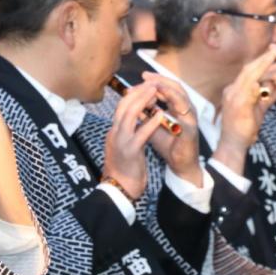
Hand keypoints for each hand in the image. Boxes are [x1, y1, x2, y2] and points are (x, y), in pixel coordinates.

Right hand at [102, 81, 163, 200]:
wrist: (119, 190)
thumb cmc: (124, 170)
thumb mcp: (124, 147)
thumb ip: (128, 133)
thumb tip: (136, 121)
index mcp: (114, 132)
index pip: (121, 107)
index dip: (133, 95)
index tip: (145, 88)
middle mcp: (115, 134)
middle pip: (123, 106)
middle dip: (138, 92)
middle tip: (152, 84)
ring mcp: (121, 142)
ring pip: (130, 115)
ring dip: (144, 101)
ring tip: (156, 92)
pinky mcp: (130, 151)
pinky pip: (141, 133)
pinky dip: (151, 122)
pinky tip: (161, 115)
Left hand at [141, 73, 204, 186]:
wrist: (180, 165)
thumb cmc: (168, 145)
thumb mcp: (153, 125)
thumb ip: (145, 113)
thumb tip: (131, 101)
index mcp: (178, 107)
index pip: (168, 87)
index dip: (156, 80)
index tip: (142, 77)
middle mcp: (187, 109)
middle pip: (176, 86)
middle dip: (160, 80)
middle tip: (145, 76)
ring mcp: (191, 118)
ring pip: (181, 96)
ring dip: (166, 89)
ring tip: (153, 84)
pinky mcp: (191, 129)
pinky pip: (183, 114)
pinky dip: (173, 106)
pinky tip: (160, 103)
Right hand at [213, 49, 275, 173]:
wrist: (233, 146)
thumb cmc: (244, 129)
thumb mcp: (258, 109)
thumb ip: (267, 96)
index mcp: (235, 90)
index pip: (249, 71)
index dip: (262, 62)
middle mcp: (232, 90)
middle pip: (249, 69)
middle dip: (265, 60)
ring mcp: (233, 97)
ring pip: (251, 76)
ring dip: (268, 70)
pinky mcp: (238, 105)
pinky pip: (251, 91)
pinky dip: (263, 84)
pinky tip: (275, 80)